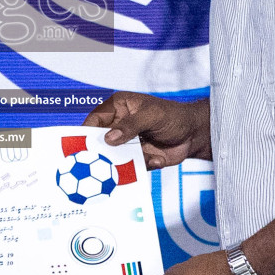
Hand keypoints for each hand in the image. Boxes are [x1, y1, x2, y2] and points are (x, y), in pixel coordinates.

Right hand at [82, 92, 209, 168]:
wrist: (194, 135)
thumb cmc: (172, 116)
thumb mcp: (151, 116)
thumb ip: (130, 125)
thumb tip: (109, 138)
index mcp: (118, 108)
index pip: (95, 119)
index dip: (86, 132)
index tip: (81, 147)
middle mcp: (118, 125)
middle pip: (101, 141)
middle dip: (102, 152)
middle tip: (102, 160)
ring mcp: (126, 143)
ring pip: (114, 157)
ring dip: (124, 162)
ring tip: (140, 159)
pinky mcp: (136, 158)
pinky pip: (129, 167)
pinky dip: (141, 166)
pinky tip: (157, 159)